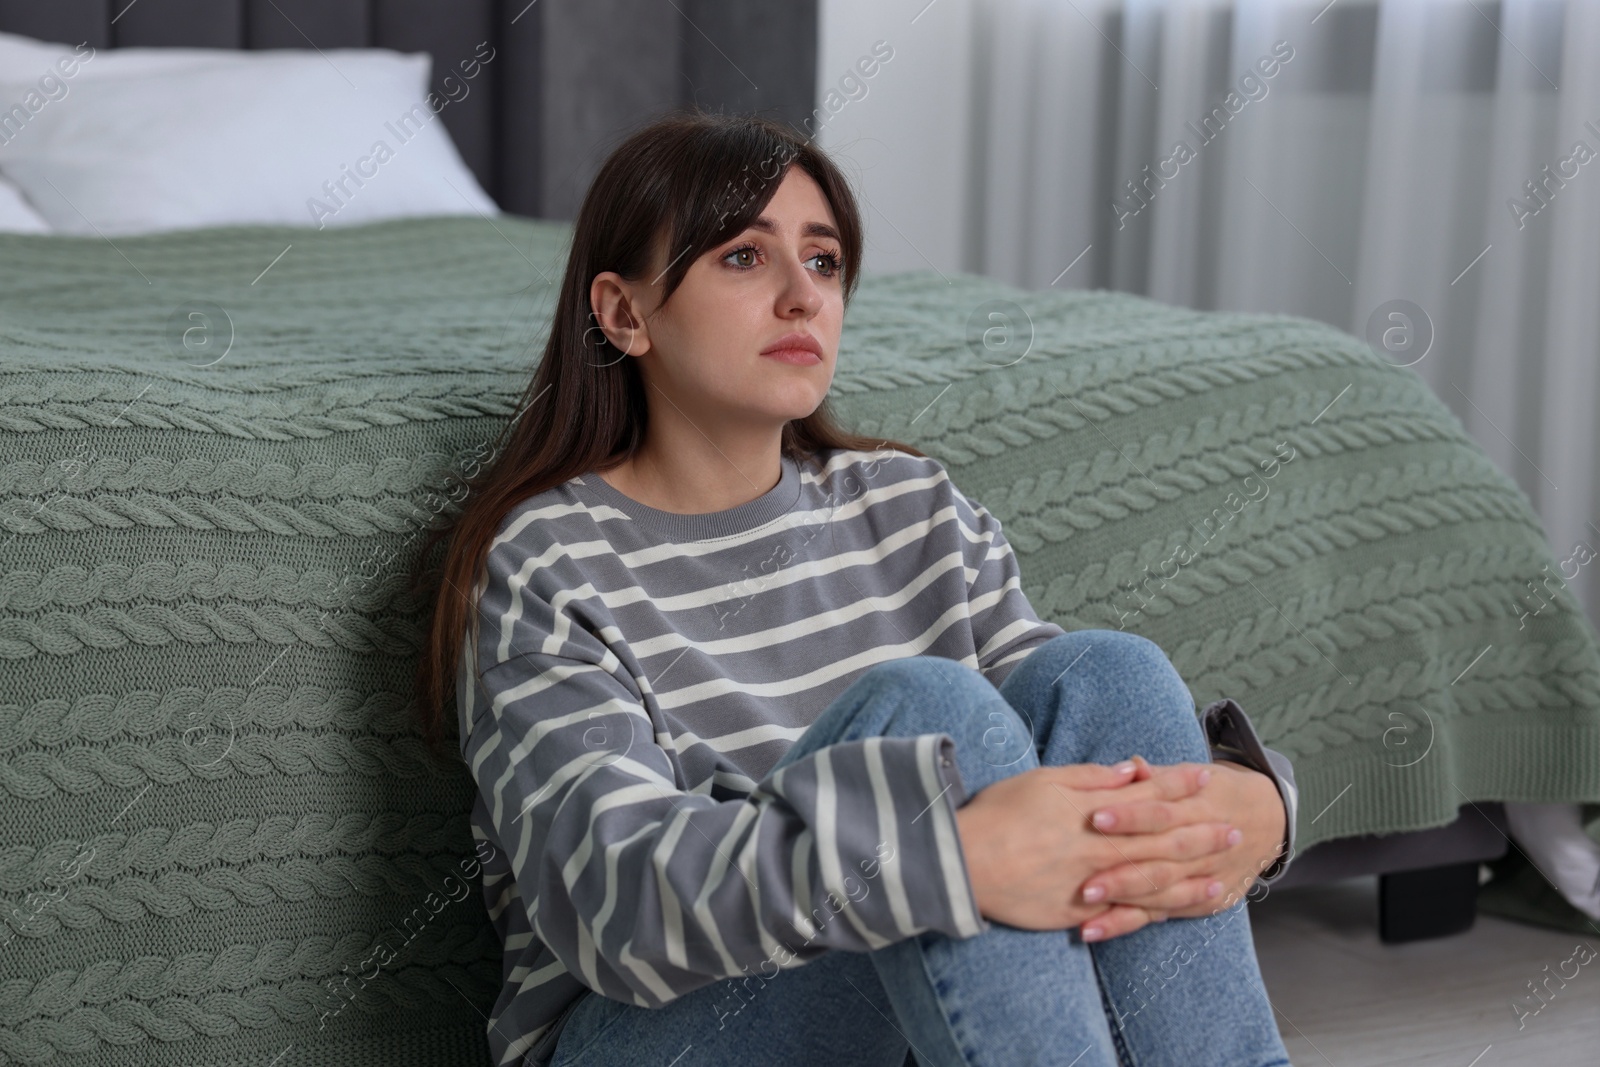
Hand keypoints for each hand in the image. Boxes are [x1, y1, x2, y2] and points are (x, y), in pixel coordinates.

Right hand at [954, 760, 1238, 932]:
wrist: (961, 861)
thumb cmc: (997, 813)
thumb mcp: (1042, 779)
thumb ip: (1090, 777)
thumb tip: (1129, 770)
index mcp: (1091, 809)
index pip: (1146, 794)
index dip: (1179, 784)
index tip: (1208, 777)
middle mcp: (1099, 846)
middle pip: (1161, 840)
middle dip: (1201, 834)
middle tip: (1236, 832)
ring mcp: (1092, 882)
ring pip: (1152, 880)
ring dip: (1190, 878)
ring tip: (1221, 877)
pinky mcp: (1078, 911)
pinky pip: (1125, 915)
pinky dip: (1154, 914)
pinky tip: (1177, 912)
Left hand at [1078, 756, 1286, 932]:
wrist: (1268, 818)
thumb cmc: (1215, 790)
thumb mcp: (1194, 774)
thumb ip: (1159, 777)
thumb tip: (1132, 766)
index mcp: (1199, 809)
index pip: (1162, 814)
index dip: (1130, 816)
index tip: (1096, 818)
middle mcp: (1206, 847)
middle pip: (1162, 861)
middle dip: (1123, 874)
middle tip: (1085, 885)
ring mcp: (1209, 877)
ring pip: (1164, 893)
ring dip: (1123, 904)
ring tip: (1085, 911)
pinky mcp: (1208, 901)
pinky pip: (1165, 913)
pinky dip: (1130, 922)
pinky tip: (1098, 929)